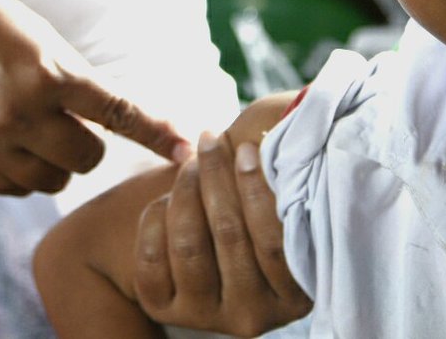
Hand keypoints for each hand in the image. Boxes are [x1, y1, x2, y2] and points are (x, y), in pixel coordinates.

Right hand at [0, 0, 190, 194]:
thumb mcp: (34, 33)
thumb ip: (71, 76)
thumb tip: (112, 117)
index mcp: (45, 72)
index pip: (117, 111)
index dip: (156, 133)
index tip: (186, 150)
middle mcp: (20, 114)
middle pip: (87, 158)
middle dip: (88, 143)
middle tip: (68, 118)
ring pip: (53, 180)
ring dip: (56, 161)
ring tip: (32, 126)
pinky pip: (16, 188)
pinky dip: (22, 172)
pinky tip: (4, 138)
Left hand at [134, 125, 310, 336]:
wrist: (207, 254)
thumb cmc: (254, 215)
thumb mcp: (279, 206)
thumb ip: (282, 180)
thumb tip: (273, 130)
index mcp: (294, 295)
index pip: (273, 243)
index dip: (255, 189)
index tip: (244, 147)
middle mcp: (252, 315)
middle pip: (228, 236)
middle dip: (216, 177)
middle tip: (210, 140)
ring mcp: (207, 316)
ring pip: (188, 244)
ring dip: (185, 192)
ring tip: (191, 163)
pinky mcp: (165, 308)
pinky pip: (152, 256)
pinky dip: (155, 218)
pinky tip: (167, 200)